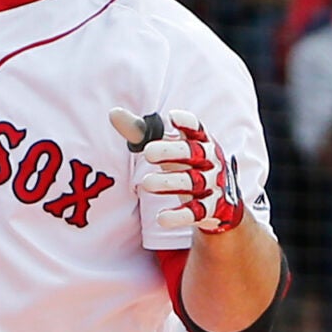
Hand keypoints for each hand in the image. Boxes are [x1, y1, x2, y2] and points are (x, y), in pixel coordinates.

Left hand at [112, 107, 244, 234]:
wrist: (218, 202)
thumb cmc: (183, 164)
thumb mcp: (165, 147)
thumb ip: (140, 132)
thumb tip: (113, 112)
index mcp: (201, 142)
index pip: (197, 129)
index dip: (187, 122)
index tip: (172, 117)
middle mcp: (209, 161)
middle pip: (193, 153)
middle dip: (172, 152)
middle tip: (147, 153)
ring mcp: (212, 185)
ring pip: (191, 182)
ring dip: (169, 182)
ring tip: (145, 183)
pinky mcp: (210, 209)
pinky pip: (195, 212)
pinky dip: (179, 215)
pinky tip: (161, 218)